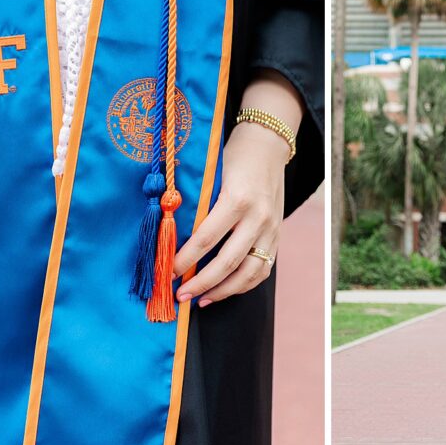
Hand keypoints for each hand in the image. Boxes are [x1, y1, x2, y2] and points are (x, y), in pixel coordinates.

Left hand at [171, 120, 286, 307]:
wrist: (268, 144)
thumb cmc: (233, 156)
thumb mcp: (212, 174)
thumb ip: (197, 203)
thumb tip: (168, 232)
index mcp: (237, 199)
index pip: (205, 239)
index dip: (184, 260)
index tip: (167, 272)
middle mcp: (258, 217)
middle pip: (227, 262)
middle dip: (200, 283)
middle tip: (179, 295)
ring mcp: (271, 228)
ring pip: (249, 272)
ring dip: (223, 291)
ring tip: (201, 300)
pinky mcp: (277, 235)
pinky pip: (263, 269)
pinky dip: (244, 284)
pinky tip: (225, 290)